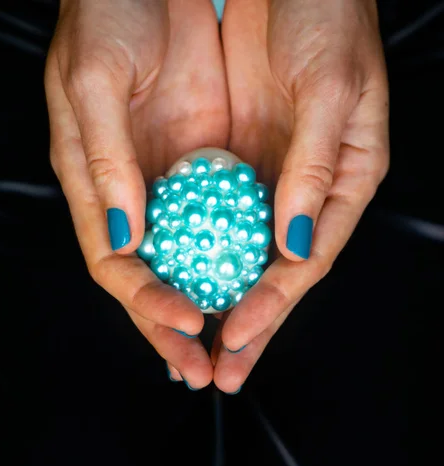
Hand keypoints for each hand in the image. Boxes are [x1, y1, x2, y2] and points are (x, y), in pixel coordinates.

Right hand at [45, 0, 229, 388]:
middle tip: (203, 371)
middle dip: (173, 329)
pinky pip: (221, 223)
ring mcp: (170, 184)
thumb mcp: (95, 83)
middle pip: (153, 278)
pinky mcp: (206, 166)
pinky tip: (253, 288)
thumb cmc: (107, 16)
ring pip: (188, 261)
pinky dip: (234, 259)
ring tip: (231, 349)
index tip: (186, 321)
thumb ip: (105, 162)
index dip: (146, 301)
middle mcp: (132, 194)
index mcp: (95, 183)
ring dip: (209, 306)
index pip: (116, 262)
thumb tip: (126, 236)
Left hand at [213, 0, 388, 392]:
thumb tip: (294, 245)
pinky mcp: (238, 163)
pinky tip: (180, 284)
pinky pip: (217, 220)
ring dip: (220, 301)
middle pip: (274, 274)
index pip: (306, 259)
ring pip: (243, 256)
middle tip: (219, 373)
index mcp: (343, 180)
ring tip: (195, 347)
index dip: (272, 303)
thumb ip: (312, 169)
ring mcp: (271, 181)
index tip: (236, 336)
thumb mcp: (327, 89)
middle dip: (248, 326)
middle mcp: (305, 191)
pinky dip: (201, 256)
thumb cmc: (326, 18)